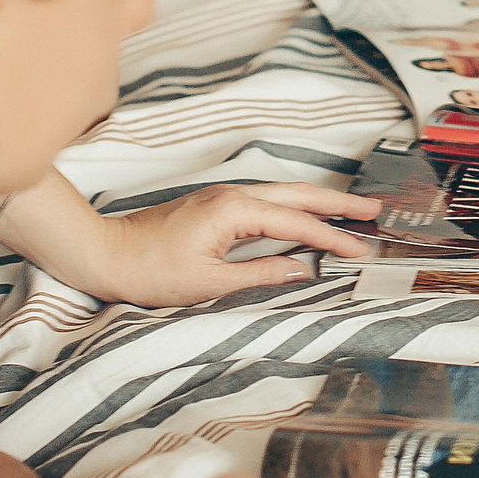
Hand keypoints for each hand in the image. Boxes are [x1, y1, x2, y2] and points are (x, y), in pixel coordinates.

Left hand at [92, 183, 379, 306]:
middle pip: (297, 195)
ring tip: (349, 211)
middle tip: (374, 210)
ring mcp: (222, 197)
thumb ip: (261, 275)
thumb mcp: (209, 283)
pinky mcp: (213, 205)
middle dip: (338, 203)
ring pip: (282, 195)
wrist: (104, 253)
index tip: (362, 250)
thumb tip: (302, 270)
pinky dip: (291, 207)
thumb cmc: (149, 271)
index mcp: (234, 211)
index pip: (297, 224)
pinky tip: (302, 217)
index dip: (333, 239)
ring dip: (317, 202)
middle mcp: (232, 195)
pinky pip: (265, 201)